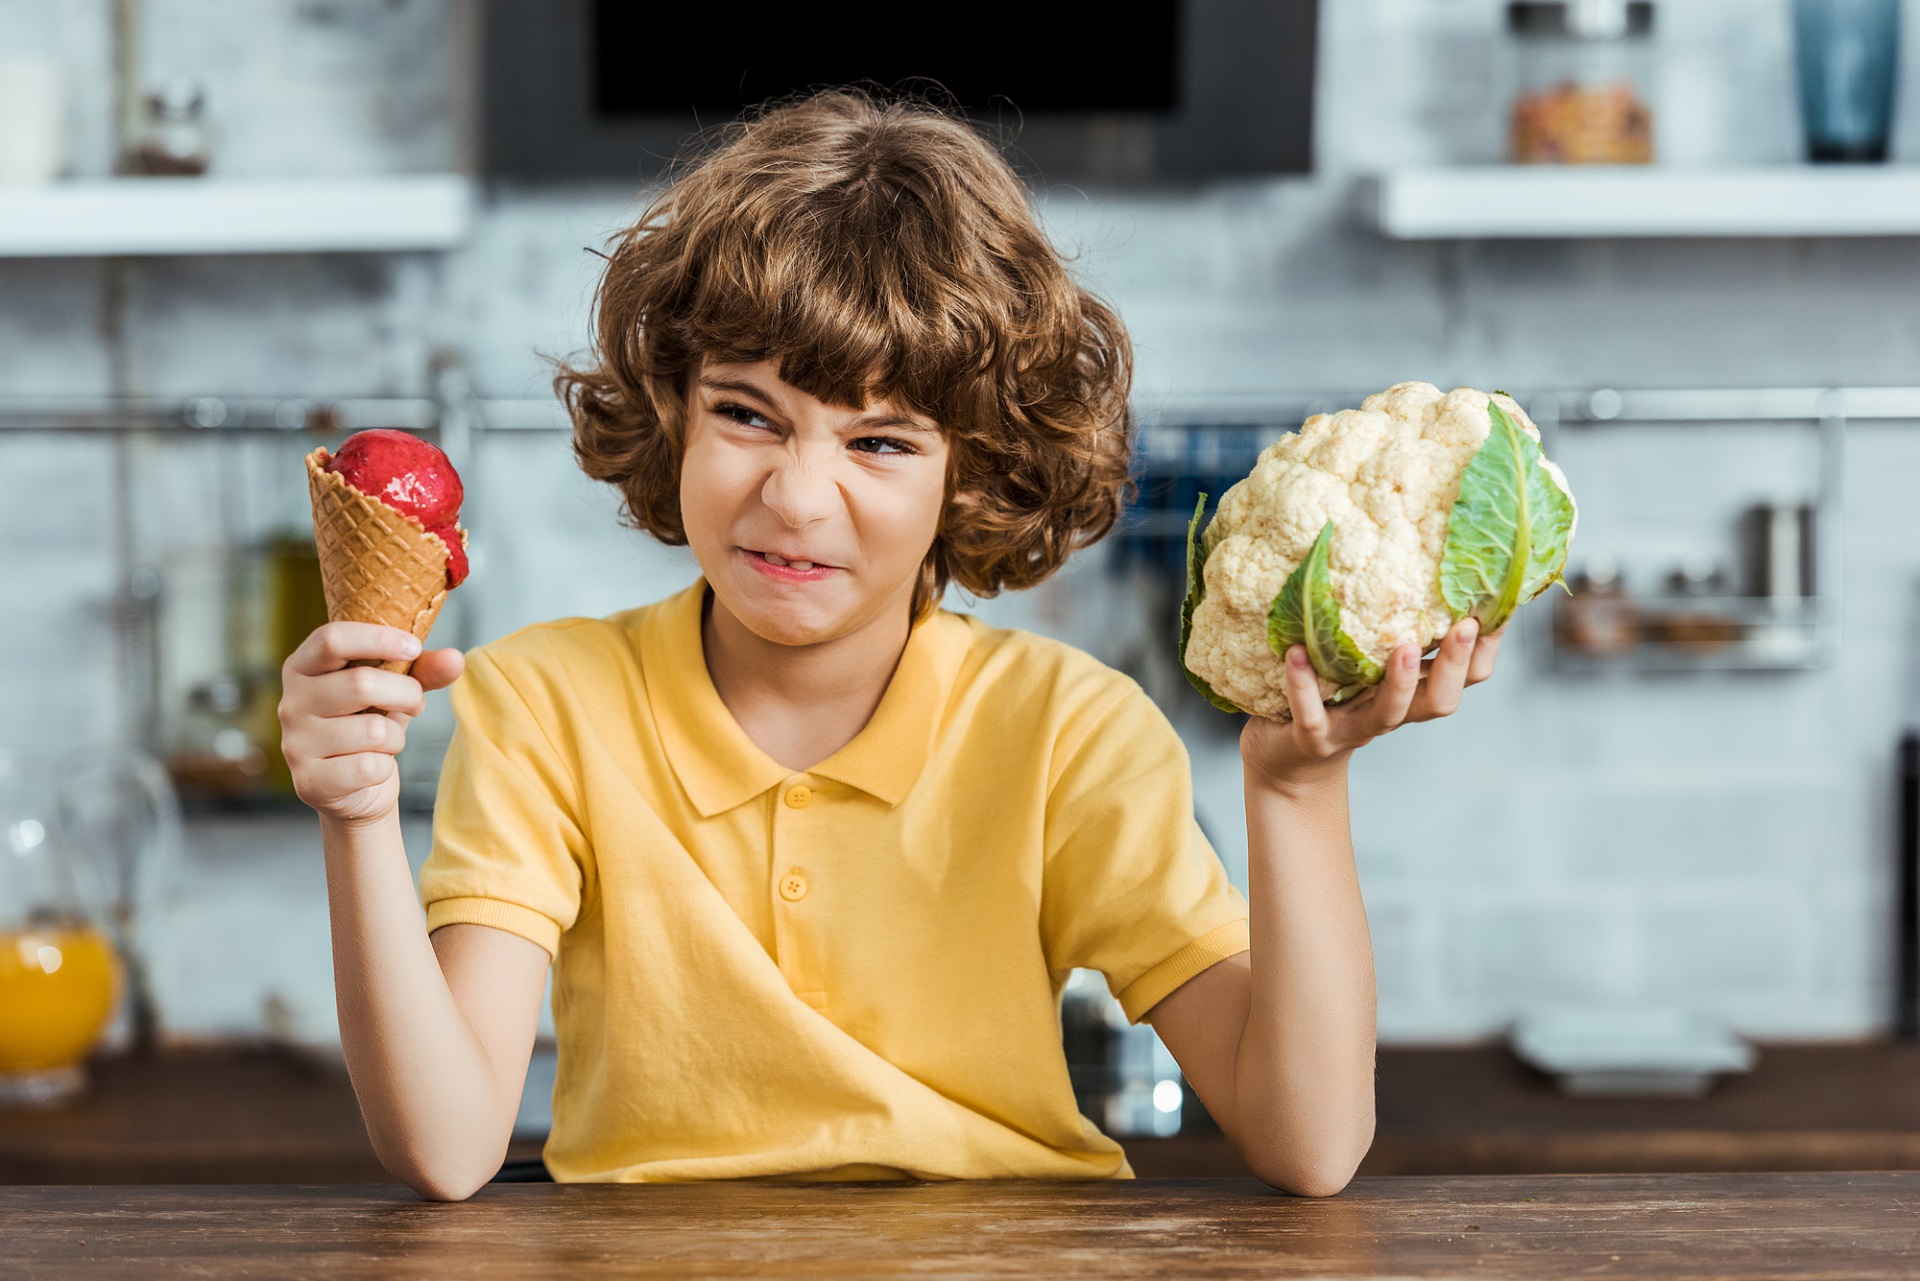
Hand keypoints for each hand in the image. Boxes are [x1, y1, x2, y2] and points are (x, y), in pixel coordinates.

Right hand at [279, 623, 464, 826]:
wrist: (356, 787)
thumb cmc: (371, 723)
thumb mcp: (396, 690)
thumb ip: (423, 670)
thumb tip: (455, 659)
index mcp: (302, 668)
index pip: (331, 639)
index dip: (377, 639)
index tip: (414, 647)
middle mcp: (289, 703)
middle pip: (360, 684)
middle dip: (406, 694)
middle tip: (416, 702)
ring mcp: (295, 744)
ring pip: (372, 730)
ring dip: (396, 737)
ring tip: (387, 740)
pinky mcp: (309, 782)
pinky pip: (370, 767)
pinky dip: (386, 766)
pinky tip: (373, 766)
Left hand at [1241, 619, 1501, 793]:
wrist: (1286, 756)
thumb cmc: (1334, 697)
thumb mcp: (1369, 664)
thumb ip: (1392, 630)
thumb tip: (1416, 565)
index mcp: (1414, 692)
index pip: (1468, 677)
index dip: (1484, 647)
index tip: (1492, 606)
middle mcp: (1392, 713)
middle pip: (1440, 699)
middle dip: (1455, 664)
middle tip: (1465, 625)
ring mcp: (1353, 728)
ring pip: (1388, 713)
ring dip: (1399, 683)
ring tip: (1402, 648)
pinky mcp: (1312, 738)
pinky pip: (1311, 715)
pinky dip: (1303, 686)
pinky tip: (1295, 653)